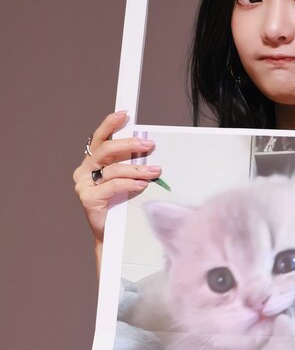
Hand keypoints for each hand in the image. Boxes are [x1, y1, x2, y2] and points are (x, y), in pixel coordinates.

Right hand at [72, 110, 161, 245]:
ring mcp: (84, 184)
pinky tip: (142, 185)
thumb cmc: (120, 204)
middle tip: (149, 145)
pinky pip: (112, 185)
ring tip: (154, 171)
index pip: (100, 138)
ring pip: (113, 169)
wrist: (112, 235)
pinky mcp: (88, 198)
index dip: (110, 124)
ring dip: (137, 169)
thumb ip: (130, 164)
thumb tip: (148, 149)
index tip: (124, 114)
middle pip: (106, 150)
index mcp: (92, 162)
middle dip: (129, 145)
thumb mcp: (126, 179)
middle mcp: (84, 170)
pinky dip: (130, 183)